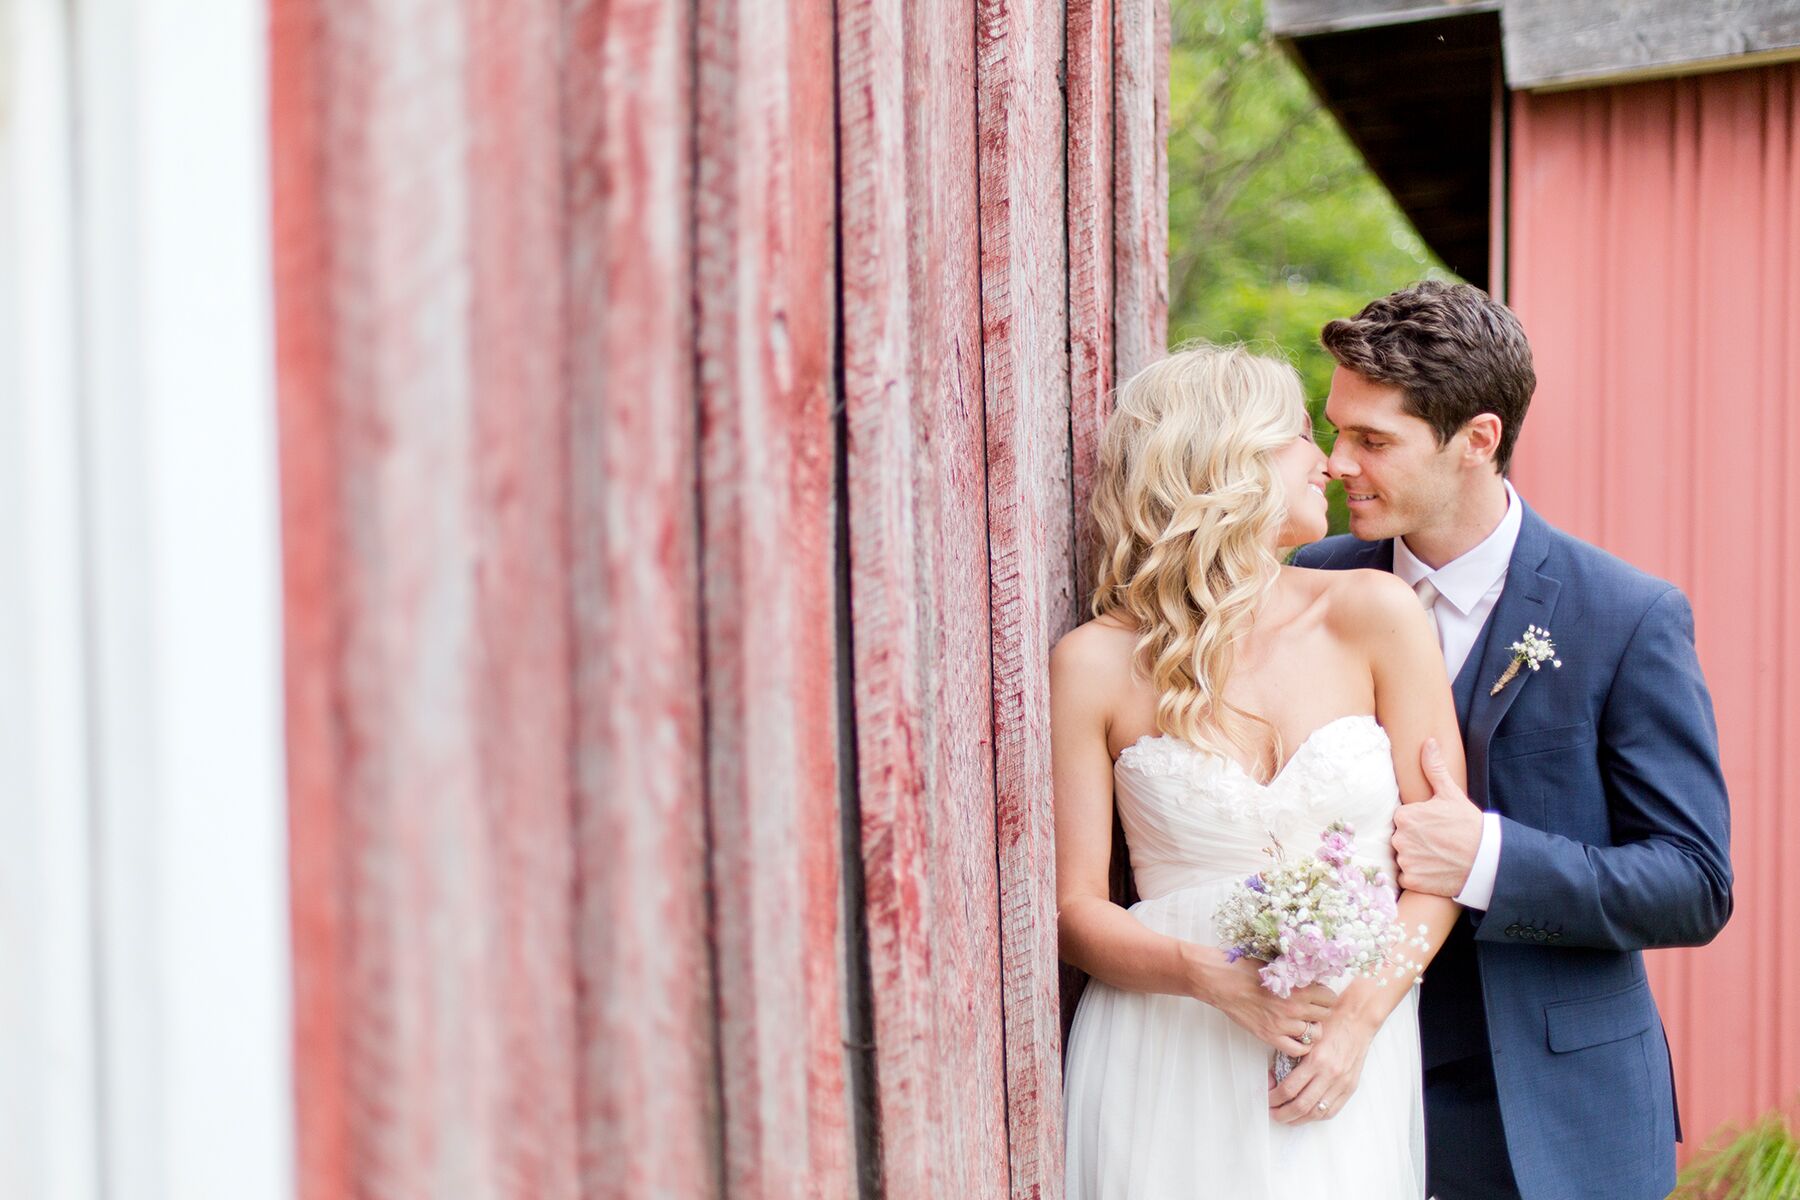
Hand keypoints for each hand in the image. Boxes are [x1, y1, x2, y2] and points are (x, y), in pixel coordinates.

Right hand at [1204, 957, 1335, 1058]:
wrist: (1222, 981)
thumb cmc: (1246, 968)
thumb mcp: (1277, 965)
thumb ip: (1298, 975)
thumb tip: (1315, 981)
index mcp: (1299, 987)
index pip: (1330, 998)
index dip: (1325, 996)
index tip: (1318, 995)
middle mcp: (1295, 1008)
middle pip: (1325, 1015)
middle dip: (1320, 1011)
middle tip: (1310, 1008)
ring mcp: (1283, 1025)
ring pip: (1315, 1034)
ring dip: (1311, 1027)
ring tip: (1302, 1021)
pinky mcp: (1270, 1036)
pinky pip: (1297, 1050)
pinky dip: (1301, 1045)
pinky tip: (1295, 1036)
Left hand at [1268, 1003, 1376, 1123]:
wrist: (1357, 1020)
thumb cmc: (1330, 1022)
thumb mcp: (1306, 1036)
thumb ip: (1291, 1055)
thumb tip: (1275, 1075)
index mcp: (1315, 1060)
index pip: (1289, 1089)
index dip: (1274, 1097)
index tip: (1267, 1096)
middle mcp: (1329, 1074)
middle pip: (1301, 1105)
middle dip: (1282, 1113)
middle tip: (1272, 1111)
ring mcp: (1341, 1083)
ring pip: (1316, 1113)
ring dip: (1298, 1119)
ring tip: (1287, 1117)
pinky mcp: (1350, 1087)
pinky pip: (1332, 1110)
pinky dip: (1316, 1116)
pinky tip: (1306, 1115)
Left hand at [1392, 737, 1482, 897]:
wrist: (1487, 860)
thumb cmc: (1468, 825)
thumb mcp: (1451, 794)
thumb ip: (1434, 768)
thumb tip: (1428, 742)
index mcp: (1404, 816)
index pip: (1400, 819)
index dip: (1416, 823)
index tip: (1432, 827)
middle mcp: (1399, 839)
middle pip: (1398, 838)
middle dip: (1413, 840)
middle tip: (1436, 842)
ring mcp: (1405, 861)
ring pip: (1402, 857)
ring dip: (1415, 858)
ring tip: (1437, 855)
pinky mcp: (1411, 881)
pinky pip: (1405, 877)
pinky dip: (1417, 876)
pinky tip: (1434, 870)